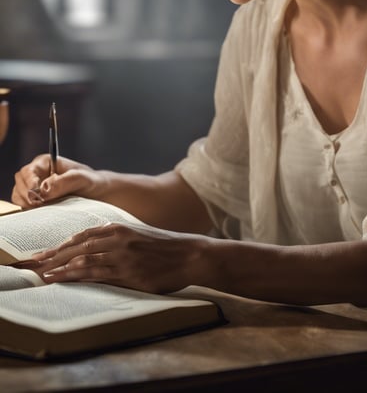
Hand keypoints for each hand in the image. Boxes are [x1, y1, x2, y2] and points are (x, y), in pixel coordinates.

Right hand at [12, 154, 104, 208]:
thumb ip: (65, 182)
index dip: (29, 183)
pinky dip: (30, 211)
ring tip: (44, 209)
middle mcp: (36, 174)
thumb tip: (44, 189)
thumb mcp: (82, 179)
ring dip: (27, 204)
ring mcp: (34, 188)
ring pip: (19, 196)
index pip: (28, 171)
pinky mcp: (34, 201)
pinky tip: (43, 213)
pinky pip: (24, 206)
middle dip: (27, 195)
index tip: (37, 195)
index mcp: (45, 163)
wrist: (96, 194)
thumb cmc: (90, 182)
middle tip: (40, 205)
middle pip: (20, 183)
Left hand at [27, 223, 207, 292]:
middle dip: (54, 256)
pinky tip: (66, 281)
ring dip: (60, 269)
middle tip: (36, 264)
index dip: (62, 244)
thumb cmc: (164, 246)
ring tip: (44, 276)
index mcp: (119, 227)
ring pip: (84, 261)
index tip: (47, 252)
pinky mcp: (130, 274)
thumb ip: (117, 237)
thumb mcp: (138, 234)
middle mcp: (118, 239)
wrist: (189, 254)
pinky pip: (98, 275)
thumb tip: (95, 245)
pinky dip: (78, 278)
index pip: (83, 235)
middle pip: (78, 247)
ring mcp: (123, 256)